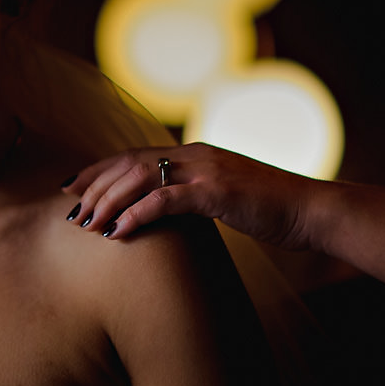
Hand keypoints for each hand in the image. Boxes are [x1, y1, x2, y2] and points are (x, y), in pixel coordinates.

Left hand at [61, 142, 322, 250]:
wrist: (312, 211)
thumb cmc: (270, 209)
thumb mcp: (224, 197)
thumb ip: (193, 195)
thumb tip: (165, 210)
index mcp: (194, 153)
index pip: (133, 155)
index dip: (98, 170)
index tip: (71, 187)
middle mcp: (195, 155)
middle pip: (128, 164)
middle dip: (94, 188)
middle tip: (71, 213)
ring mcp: (205, 170)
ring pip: (140, 178)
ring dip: (108, 202)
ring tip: (87, 225)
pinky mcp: (216, 191)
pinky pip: (165, 200)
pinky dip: (137, 214)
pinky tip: (118, 232)